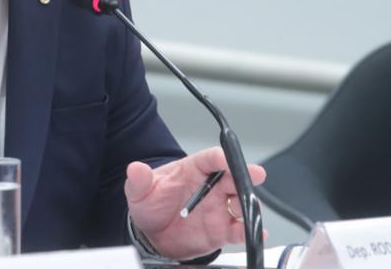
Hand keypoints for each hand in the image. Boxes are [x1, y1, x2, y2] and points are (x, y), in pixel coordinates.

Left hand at [124, 147, 265, 260]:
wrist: (152, 234)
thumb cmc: (151, 204)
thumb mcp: (140, 191)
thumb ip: (139, 180)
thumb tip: (135, 168)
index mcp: (192, 170)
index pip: (210, 158)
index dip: (221, 156)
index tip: (227, 158)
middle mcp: (210, 187)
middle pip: (233, 176)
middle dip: (245, 174)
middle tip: (254, 175)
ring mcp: (219, 208)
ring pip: (242, 201)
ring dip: (249, 202)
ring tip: (249, 206)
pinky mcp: (222, 230)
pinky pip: (240, 229)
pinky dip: (249, 230)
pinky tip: (254, 232)